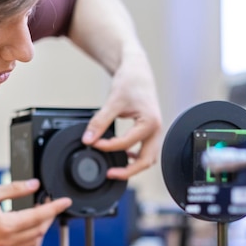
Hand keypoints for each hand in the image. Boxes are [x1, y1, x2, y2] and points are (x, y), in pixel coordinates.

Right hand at [0, 179, 71, 245]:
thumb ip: (15, 189)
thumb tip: (34, 185)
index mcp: (5, 225)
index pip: (39, 217)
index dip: (55, 208)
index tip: (65, 201)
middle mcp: (5, 239)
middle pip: (39, 230)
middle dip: (49, 216)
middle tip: (50, 200)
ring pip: (32, 240)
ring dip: (40, 226)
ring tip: (40, 209)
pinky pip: (21, 243)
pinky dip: (30, 233)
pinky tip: (26, 220)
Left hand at [82, 52, 161, 179]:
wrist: (138, 71)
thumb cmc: (131, 81)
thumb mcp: (113, 101)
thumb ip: (100, 121)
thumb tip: (88, 138)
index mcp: (150, 122)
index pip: (126, 143)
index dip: (107, 146)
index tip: (93, 143)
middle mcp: (156, 129)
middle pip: (146, 160)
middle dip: (128, 171)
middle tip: (110, 174)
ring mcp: (155, 131)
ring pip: (148, 158)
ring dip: (133, 167)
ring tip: (115, 169)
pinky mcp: (150, 131)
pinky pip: (146, 151)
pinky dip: (135, 158)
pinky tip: (123, 156)